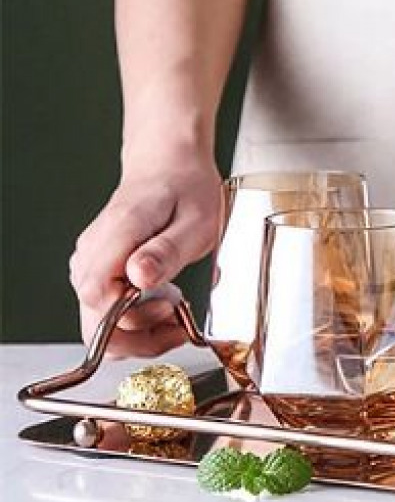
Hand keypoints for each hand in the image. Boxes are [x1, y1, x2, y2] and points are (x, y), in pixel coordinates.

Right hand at [70, 150, 221, 357]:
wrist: (170, 165)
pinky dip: (136, 316)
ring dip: (140, 329)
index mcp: (116, 235)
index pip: (98, 298)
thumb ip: (167, 251)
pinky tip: (163, 300)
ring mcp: (92, 262)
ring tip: (175, 308)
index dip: (132, 317)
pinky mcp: (99, 269)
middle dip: (139, 336)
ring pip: (100, 321)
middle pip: (95, 321)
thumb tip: (139, 279)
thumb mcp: (196, 221)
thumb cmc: (186, 188)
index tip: (170, 308)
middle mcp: (93, 252)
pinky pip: (108, 308)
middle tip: (178, 321)